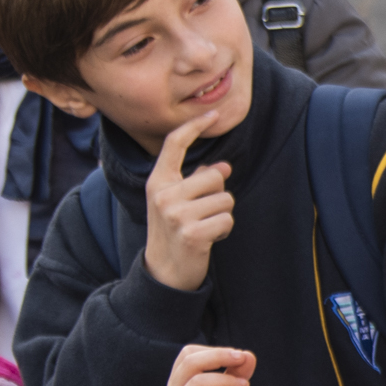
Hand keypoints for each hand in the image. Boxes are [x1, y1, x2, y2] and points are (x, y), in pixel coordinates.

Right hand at [143, 112, 233, 292]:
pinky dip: (224, 230)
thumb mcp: (177, 203)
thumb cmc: (174, 232)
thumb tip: (224, 166)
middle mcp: (163, 194)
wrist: (164, 272)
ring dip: (222, 215)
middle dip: (219, 195)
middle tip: (203, 214)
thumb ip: (197, 182)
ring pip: (226, 199)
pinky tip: (208, 239)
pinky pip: (227, 219)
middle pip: (215, 177)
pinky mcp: (191, 232)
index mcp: (158, 182)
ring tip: (204, 227)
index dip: (194, 127)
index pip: (175, 145)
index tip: (213, 114)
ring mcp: (175, 213)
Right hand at [166, 344, 255, 385]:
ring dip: (228, 380)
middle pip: (190, 363)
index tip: (237, 356)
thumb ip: (238, 372)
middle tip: (242, 360)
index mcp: (180, 380)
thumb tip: (248, 355)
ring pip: (199, 382)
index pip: (188, 354)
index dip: (213, 350)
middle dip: (219, 357)